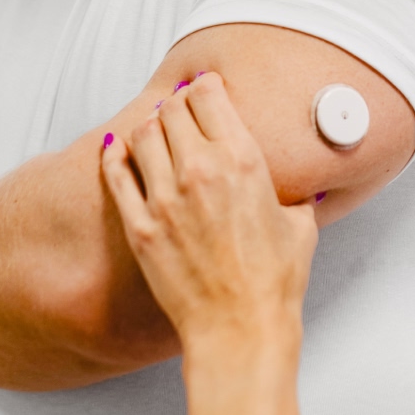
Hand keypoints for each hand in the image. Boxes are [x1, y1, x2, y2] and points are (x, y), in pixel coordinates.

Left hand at [100, 72, 319, 357]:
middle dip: (177, 103)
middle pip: (172, 109)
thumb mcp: (300, 227)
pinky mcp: (140, 226)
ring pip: (143, 135)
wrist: (240, 329)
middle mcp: (201, 172)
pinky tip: (117, 149)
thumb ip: (295, 198)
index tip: (205, 87)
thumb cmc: (272, 285)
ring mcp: (165, 198)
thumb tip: (299, 194)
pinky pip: (116, 175)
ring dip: (150, 126)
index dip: (205, 86)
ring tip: (156, 129)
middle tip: (181, 107)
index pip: (209, 96)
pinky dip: (115, 155)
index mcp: (243, 162)